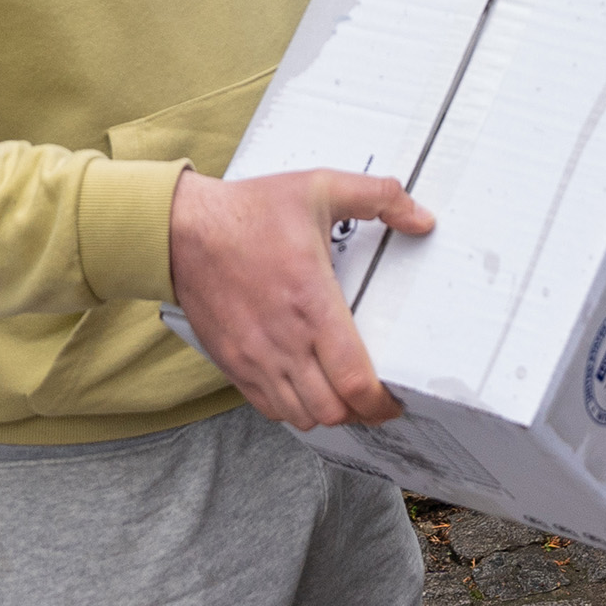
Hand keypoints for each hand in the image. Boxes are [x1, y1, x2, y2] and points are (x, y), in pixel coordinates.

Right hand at [168, 168, 431, 428]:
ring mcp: (255, 358)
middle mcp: (285, 341)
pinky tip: (306, 388)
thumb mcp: (321, 187)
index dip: (381, 402)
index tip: (396, 400)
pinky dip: (293, 409)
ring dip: (327, 413)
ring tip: (343, 396)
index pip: (354, 380)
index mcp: (312, 303)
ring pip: (301, 417)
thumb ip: (378, 198)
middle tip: (376, 399)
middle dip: (360, 412)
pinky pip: (269, 409)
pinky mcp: (233, 363)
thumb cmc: (251, 211)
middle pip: (332, 411)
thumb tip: (423, 218)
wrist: (182, 229)